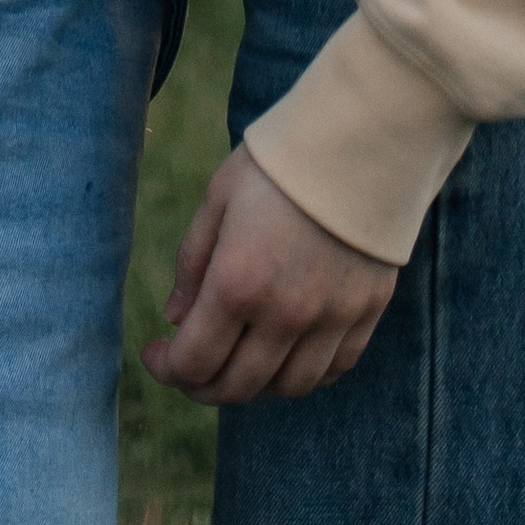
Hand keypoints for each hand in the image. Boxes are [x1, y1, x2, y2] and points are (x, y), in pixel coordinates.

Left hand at [141, 146, 397, 404]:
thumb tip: (176, 319)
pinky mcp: (368, 311)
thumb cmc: (280, 162)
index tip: (156, 352)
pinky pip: (333, 369)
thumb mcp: (219, 198)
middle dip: (201, 386)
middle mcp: (286, 312)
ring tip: (238, 360)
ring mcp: (333, 317)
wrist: (363, 136)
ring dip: (254, 386)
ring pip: (287, 388)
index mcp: (238, 281)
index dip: (166, 368)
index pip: (193, 362)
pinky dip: (304, 374)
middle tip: (189, 367)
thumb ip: (193, 263)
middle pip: (237, 387)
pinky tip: (285, 354)